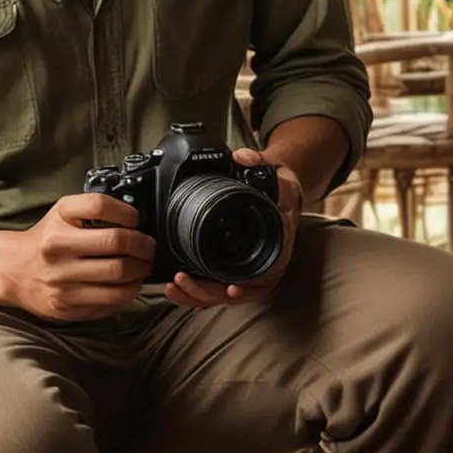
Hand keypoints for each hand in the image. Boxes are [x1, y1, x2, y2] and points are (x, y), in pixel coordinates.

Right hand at [5, 193, 155, 321]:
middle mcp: (56, 249)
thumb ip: (93, 209)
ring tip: (143, 265)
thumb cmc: (48, 239)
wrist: (15, 271)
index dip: (127, 212)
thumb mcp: (63, 213)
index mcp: (57, 221)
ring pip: (119, 276)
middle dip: (143, 245)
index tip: (136, 219)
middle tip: (148, 247)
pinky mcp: (68, 306)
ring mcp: (61, 281)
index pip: (99, 206)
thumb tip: (135, 218)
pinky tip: (130, 283)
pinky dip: (130, 290)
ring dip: (141, 270)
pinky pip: (112, 300)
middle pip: (115, 243)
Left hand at [163, 149, 302, 309]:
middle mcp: (263, 263)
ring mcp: (246, 269)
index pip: (268, 274)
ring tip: (173, 286)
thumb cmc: (279, 188)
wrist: (277, 193)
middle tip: (183, 280)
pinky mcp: (230, 268)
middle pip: (238, 291)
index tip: (231, 288)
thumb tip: (242, 157)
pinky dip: (195, 291)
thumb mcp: (277, 173)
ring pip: (222, 294)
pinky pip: (213, 287)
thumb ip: (260, 163)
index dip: (250, 286)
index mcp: (277, 245)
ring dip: (197, 295)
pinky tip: (175, 288)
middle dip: (209, 292)